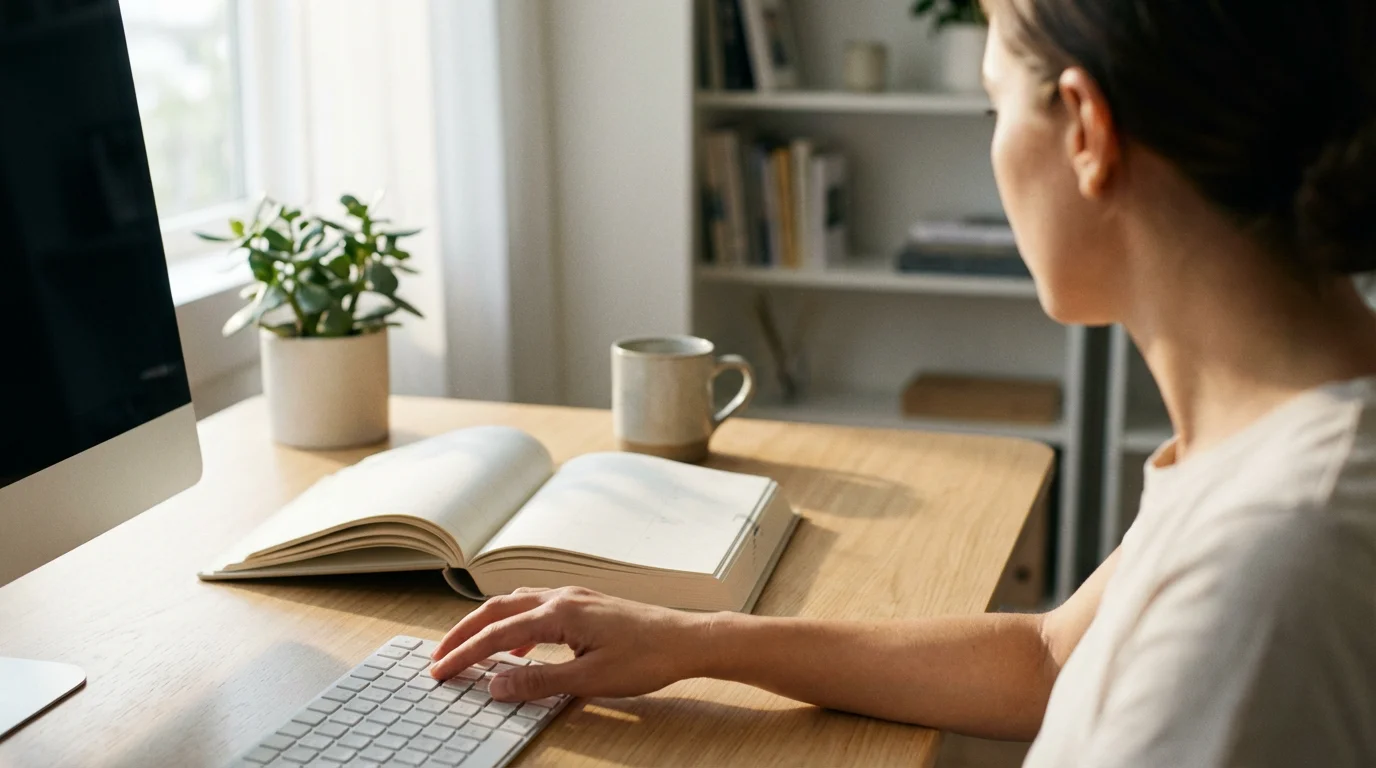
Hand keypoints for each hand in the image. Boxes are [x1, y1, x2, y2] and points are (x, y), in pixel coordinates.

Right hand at [428, 586, 713, 701]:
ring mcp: (575, 597)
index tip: (439, 671)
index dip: (464, 654)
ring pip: (516, 604)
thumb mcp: (590, 680)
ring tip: (468, 649)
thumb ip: (539, 681)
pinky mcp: (586, 604)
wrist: (688, 639)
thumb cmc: (647, 658)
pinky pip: (537, 608)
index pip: (496, 634)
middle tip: (438, 657)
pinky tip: (520, 648)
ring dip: (488, 624)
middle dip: (464, 632)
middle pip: (497, 609)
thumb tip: (495, 684)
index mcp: (559, 613)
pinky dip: (515, 624)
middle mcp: (562, 597)